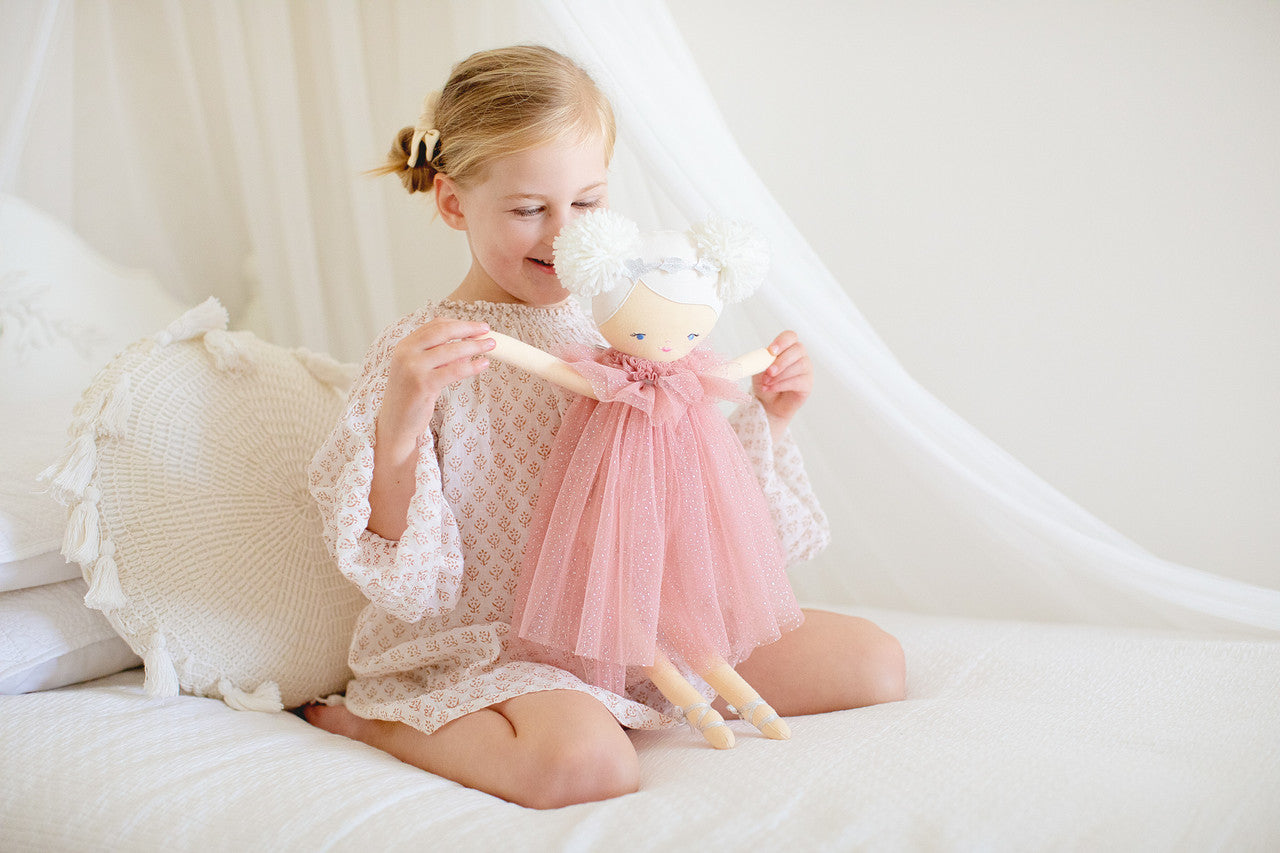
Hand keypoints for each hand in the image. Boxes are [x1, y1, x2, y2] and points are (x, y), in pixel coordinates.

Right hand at [379, 318, 494, 442]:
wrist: (395, 422)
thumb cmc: (410, 397)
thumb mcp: (421, 370)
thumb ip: (440, 357)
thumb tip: (468, 346)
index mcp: (405, 345)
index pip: (434, 326)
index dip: (458, 323)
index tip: (476, 326)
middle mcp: (407, 353)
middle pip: (443, 332)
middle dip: (468, 329)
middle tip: (487, 330)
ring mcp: (413, 368)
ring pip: (451, 350)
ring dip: (474, 346)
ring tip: (490, 345)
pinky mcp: (423, 384)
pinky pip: (454, 371)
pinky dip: (472, 366)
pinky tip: (483, 364)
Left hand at [753, 330, 812, 435]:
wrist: (769, 402)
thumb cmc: (765, 381)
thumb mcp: (758, 369)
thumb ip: (759, 362)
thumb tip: (755, 359)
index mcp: (787, 347)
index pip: (790, 336)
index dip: (782, 341)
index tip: (771, 351)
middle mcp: (800, 356)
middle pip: (797, 350)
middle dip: (781, 361)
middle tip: (769, 371)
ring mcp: (806, 369)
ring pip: (798, 366)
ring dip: (780, 375)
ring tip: (766, 383)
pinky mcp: (807, 384)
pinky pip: (798, 381)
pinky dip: (781, 385)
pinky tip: (771, 388)